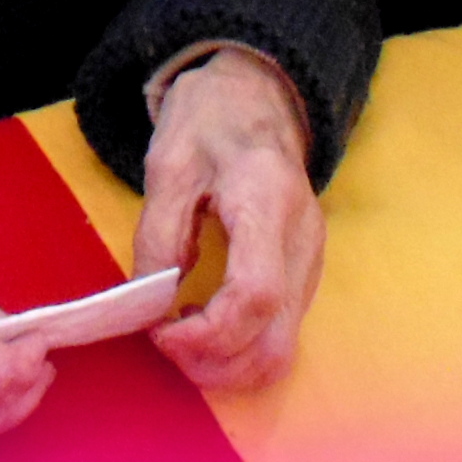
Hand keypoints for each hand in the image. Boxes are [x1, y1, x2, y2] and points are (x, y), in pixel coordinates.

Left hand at [134, 48, 323, 390]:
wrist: (258, 94)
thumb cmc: (211, 119)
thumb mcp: (168, 163)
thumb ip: (159, 233)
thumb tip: (151, 301)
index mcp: (267, 201)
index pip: (255, 294)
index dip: (207, 333)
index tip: (161, 332)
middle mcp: (302, 241)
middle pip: (275, 340)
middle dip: (216, 365)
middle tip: (165, 344)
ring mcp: (310, 262)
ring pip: (283, 349)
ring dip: (229, 366)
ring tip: (180, 339)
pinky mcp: (304, 274)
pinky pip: (281, 334)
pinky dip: (241, 350)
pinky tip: (204, 328)